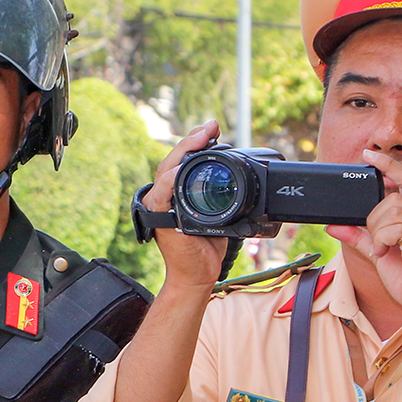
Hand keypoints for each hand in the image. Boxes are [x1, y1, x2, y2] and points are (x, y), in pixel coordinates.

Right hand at [143, 119, 227, 291]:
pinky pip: (162, 194)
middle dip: (192, 139)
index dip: (196, 141)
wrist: (198, 275)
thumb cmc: (206, 249)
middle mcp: (165, 196)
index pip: (183, 160)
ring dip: (182, 152)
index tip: (214, 128)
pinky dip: (170, 180)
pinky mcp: (160, 219)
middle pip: (174, 159)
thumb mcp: (218, 215)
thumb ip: (220, 196)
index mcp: (177, 192)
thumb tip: (241, 179)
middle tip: (211, 127)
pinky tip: (180, 169)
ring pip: (166, 170)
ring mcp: (160, 206)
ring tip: (200, 138)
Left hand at [328, 150, 401, 329]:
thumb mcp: (381, 255)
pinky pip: (397, 231)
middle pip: (394, 198)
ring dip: (378, 231)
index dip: (389, 165)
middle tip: (376, 240)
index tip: (369, 156)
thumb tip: (334, 225)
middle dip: (374, 218)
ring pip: (394, 212)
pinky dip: (383, 241)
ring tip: (383, 250)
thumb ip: (360, 238)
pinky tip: (386, 254)